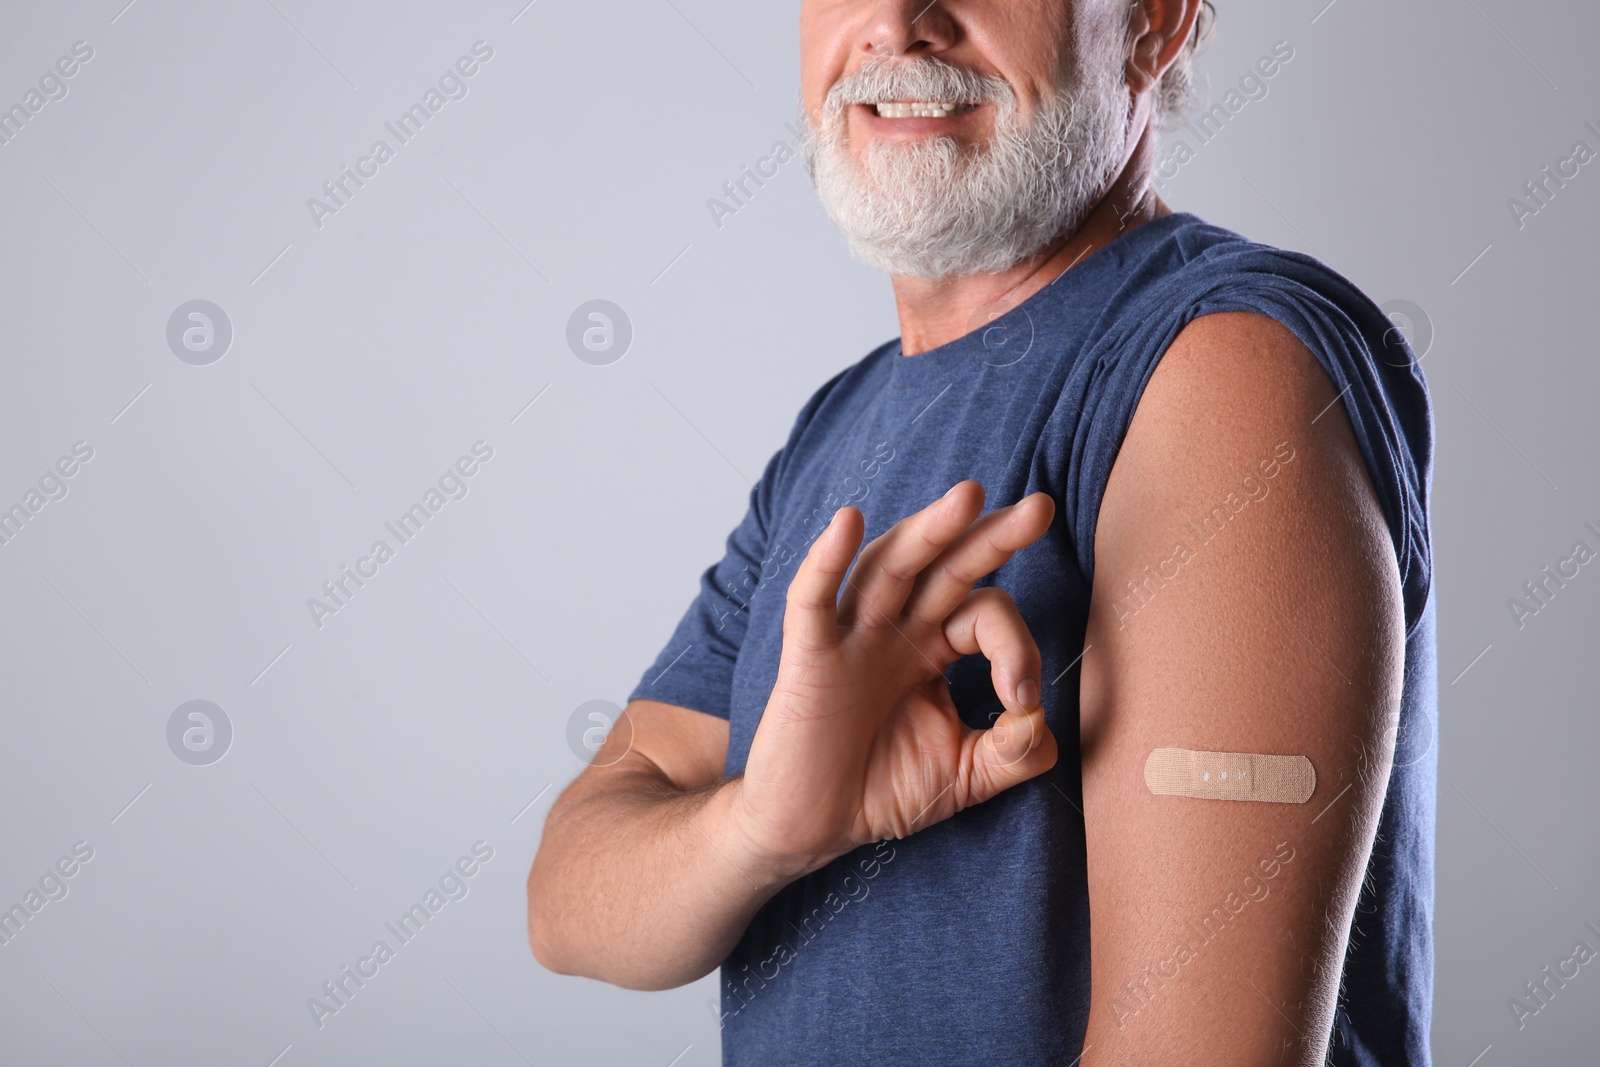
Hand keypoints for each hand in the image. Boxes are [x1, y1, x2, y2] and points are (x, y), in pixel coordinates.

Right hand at [732, 481, 1058, 876]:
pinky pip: (813, 600)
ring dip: (928, 531)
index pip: (985, 615)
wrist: (814, 829)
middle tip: (1040, 510)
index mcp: (935, 645)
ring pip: (890, 568)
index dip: (1015, 648)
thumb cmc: (883, 790)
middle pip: (947, 567)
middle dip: (992, 538)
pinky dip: (826, 560)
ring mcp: (851, 637)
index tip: (1021, 702)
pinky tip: (847, 523)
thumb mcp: (966, 776)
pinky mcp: (808, 658)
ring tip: (968, 497)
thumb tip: (1043, 724)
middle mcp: (896, 629)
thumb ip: (1014, 753)